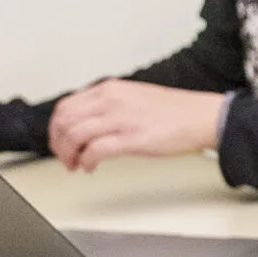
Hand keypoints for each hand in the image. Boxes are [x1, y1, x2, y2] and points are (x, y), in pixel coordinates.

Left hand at [45, 81, 226, 172]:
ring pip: (74, 136)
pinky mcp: (132, 138)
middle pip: (64, 122)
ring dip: (69, 155)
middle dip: (58, 144)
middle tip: (65, 157)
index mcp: (110, 89)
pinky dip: (87, 162)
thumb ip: (107, 106)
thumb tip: (87, 125)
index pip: (65, 107)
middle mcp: (111, 100)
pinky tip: (91, 167)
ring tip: (77, 165)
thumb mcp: (132, 97)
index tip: (60, 142)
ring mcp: (120, 118)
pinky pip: (95, 151)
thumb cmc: (173, 111)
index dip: (56, 129)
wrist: (201, 116)